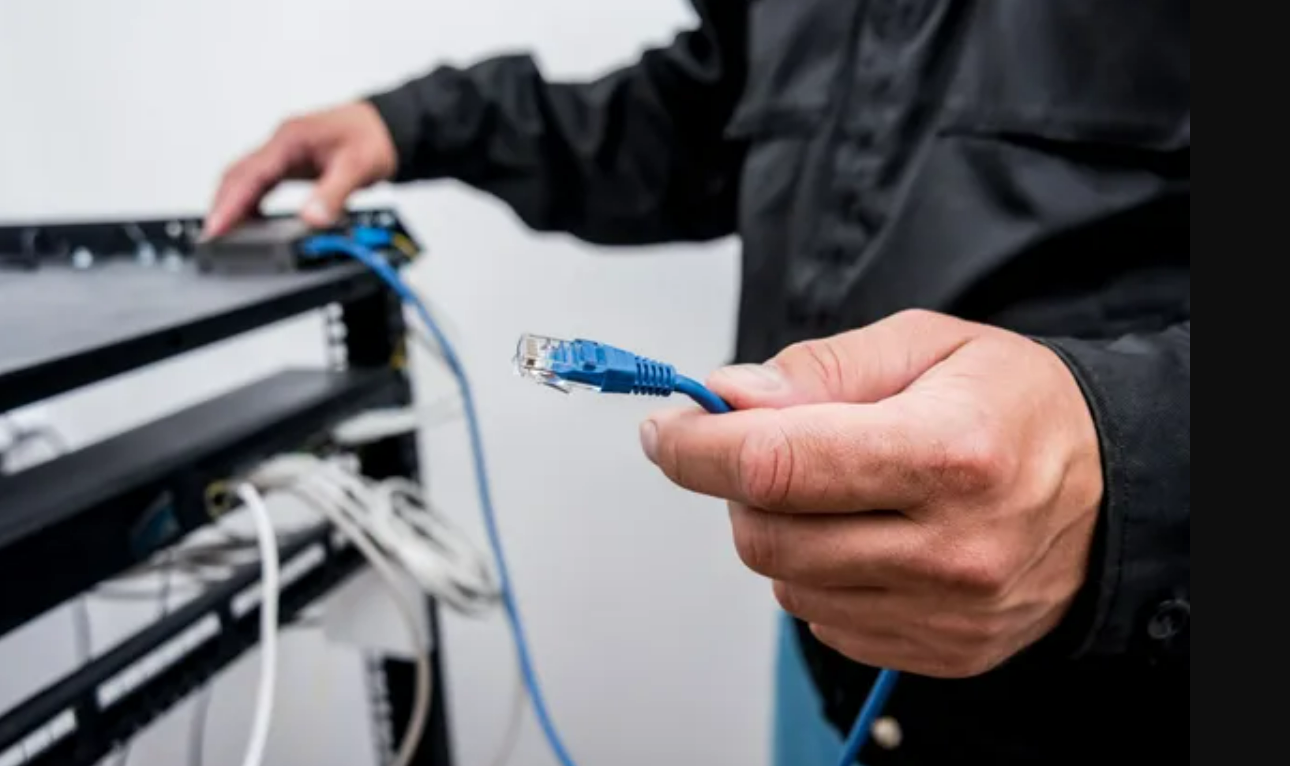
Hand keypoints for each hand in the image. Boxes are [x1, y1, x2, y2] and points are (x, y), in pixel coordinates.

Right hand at [203, 102, 397, 238]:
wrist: (387, 126)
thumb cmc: (372, 138)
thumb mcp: (358, 168)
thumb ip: (333, 194)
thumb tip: (311, 220)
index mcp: (291, 140)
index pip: (251, 174)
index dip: (230, 203)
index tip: (216, 227)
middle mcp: (282, 144)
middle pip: (239, 175)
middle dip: (223, 205)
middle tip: (212, 237)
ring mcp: (284, 152)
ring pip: (247, 178)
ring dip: (234, 203)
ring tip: (225, 233)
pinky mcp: (291, 162)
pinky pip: (262, 182)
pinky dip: (251, 201)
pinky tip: (250, 219)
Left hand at [640, 310, 1103, 677]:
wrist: (1109, 485)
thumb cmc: (1016, 405)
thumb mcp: (926, 344)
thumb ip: (820, 369)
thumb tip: (727, 396)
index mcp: (948, 452)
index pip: (777, 464)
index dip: (698, 448)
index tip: (667, 432)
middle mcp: (951, 546)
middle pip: (768, 536)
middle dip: (737, 488)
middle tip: (762, 447)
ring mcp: (947, 611)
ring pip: (787, 585)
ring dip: (778, 531)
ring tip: (833, 490)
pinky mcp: (942, 651)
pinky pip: (824, 622)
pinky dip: (817, 576)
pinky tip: (863, 535)